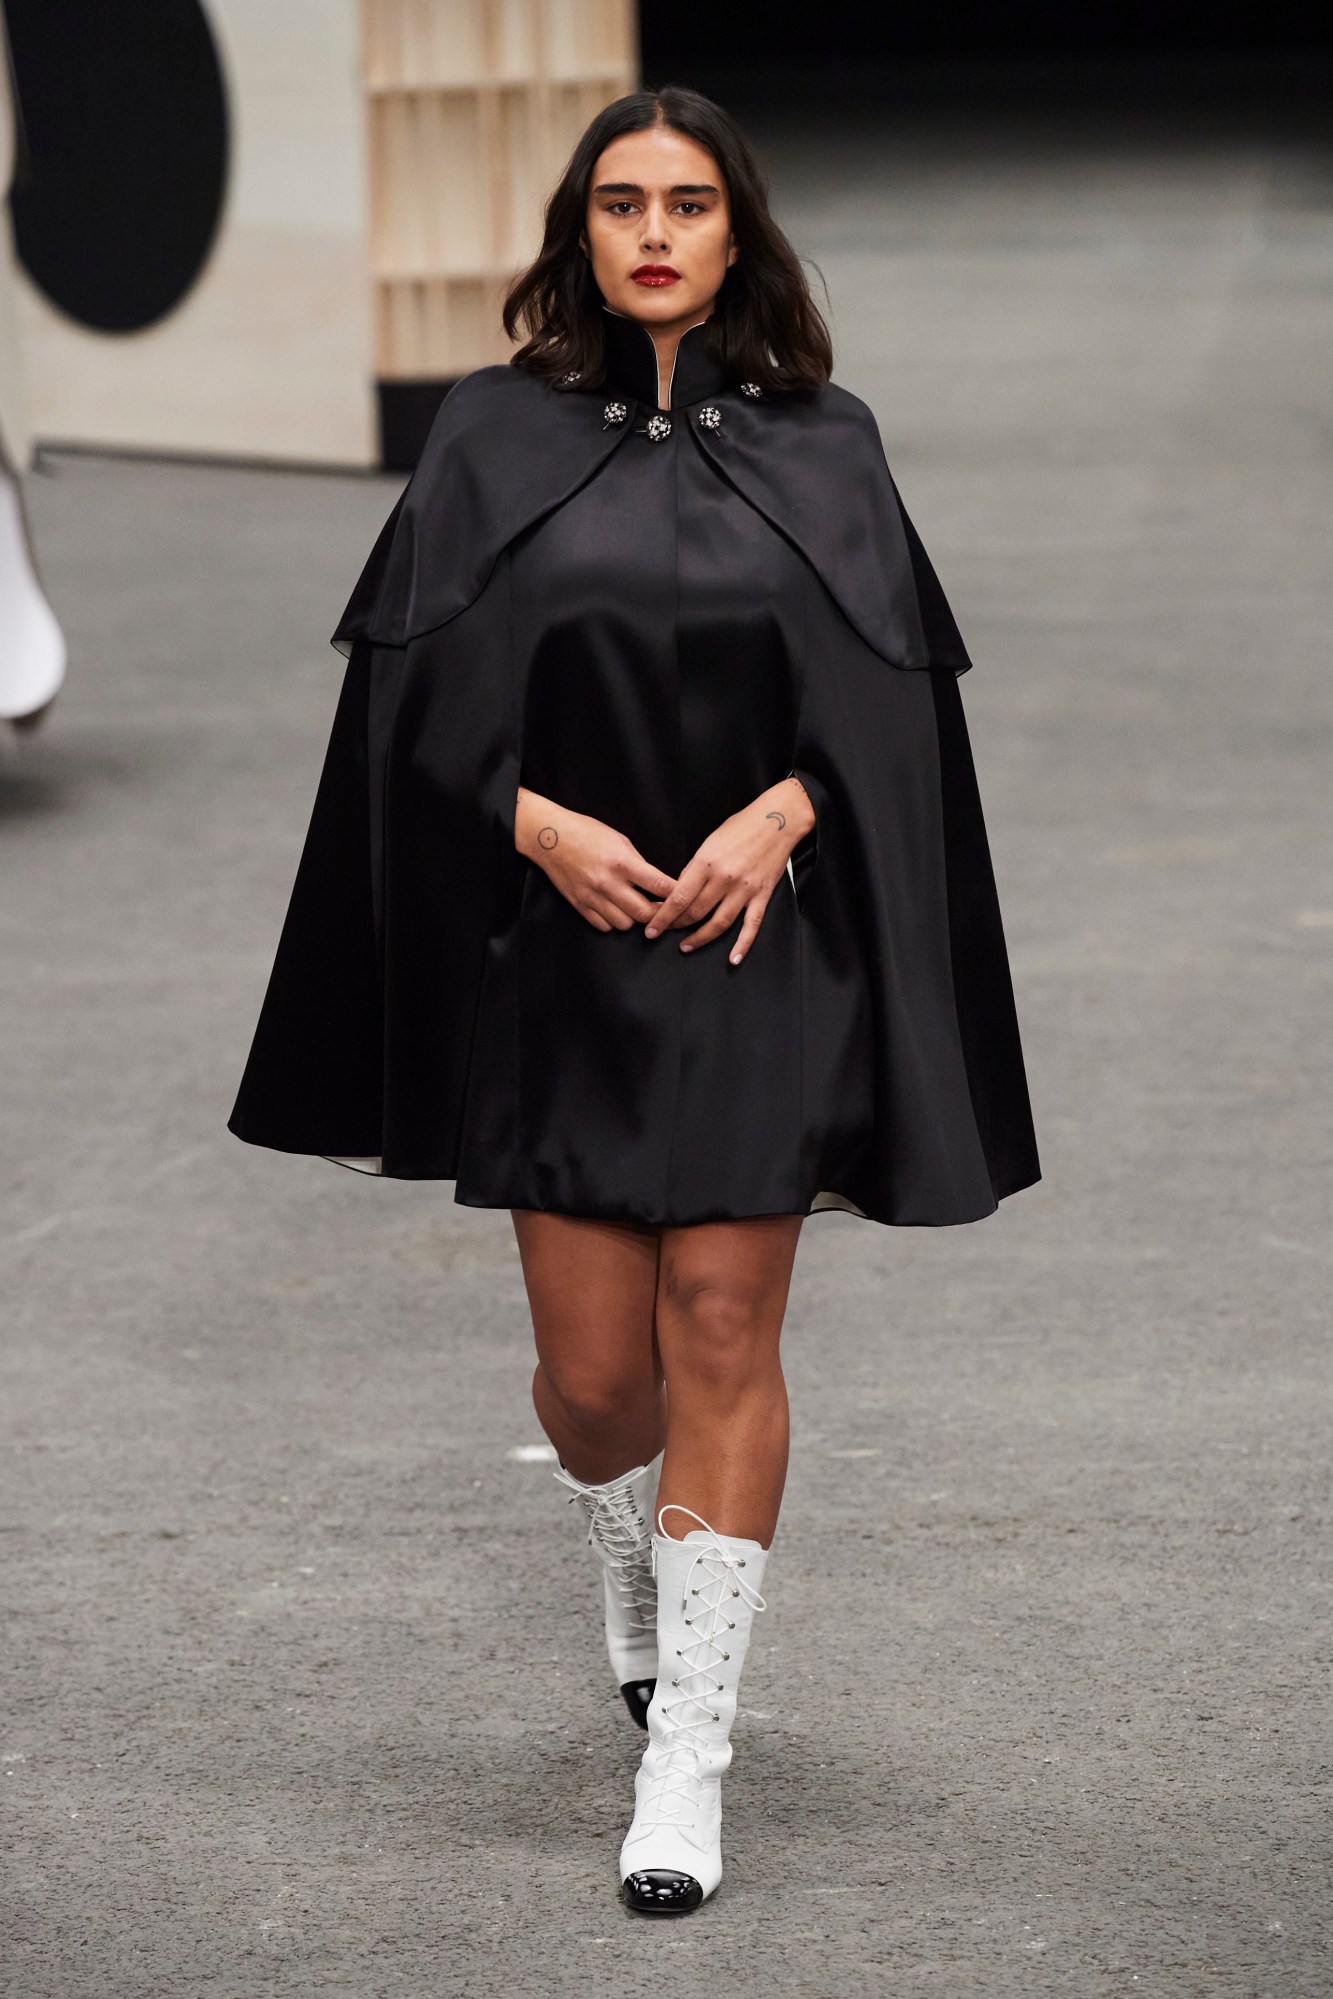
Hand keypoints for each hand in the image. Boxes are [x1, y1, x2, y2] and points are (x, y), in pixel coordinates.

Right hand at [515, 787, 676, 933]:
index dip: (676, 894)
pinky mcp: (580, 905)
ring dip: (635, 919)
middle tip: (663, 909)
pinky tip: (616, 910)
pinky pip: (604, 926)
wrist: (549, 837)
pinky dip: (614, 922)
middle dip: (658, 913)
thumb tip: (658, 883)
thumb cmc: (587, 833)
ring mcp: (592, 897)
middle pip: (644, 913)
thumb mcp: (620, 840)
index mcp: (622, 863)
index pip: (660, 886)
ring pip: (625, 924)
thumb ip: (639, 864)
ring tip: (636, 908)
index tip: (683, 896)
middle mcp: (608, 883)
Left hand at [644, 776, 815, 965]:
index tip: (651, 928)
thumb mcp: (709, 841)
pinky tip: (732, 959)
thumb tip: (680, 889)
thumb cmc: (740, 826)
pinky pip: (751, 926)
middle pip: (695, 912)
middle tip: (664, 934)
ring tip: (687, 946)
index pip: (678, 897)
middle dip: (676, 926)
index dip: (662, 916)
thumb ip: (695, 867)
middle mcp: (724, 879)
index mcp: (706, 863)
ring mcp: (744, 889)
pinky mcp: (762, 895)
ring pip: (718, 924)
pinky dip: (742, 945)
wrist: (777, 819)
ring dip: (700, 938)